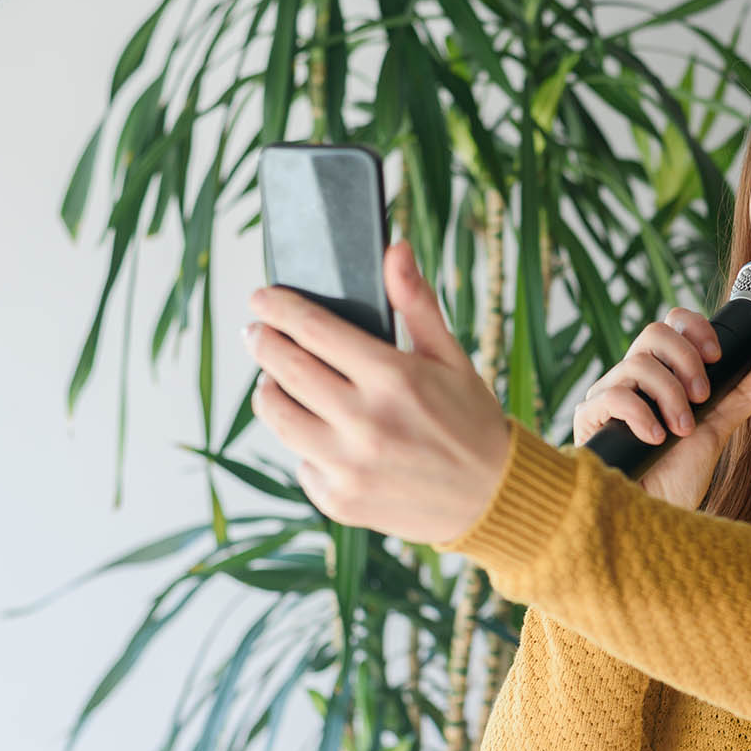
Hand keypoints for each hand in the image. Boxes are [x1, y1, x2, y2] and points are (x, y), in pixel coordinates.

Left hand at [244, 242, 510, 544]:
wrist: (493, 500)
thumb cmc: (471, 422)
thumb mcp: (452, 357)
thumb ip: (416, 303)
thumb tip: (395, 249)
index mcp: (394, 379)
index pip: (314, 330)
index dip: (279, 308)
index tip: (262, 298)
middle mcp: (366, 422)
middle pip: (284, 368)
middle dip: (262, 341)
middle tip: (257, 332)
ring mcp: (349, 466)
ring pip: (278, 415)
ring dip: (269, 389)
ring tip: (277, 379)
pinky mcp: (339, 500)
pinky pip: (300, 461)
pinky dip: (305, 442)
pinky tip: (324, 433)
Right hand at [575, 307, 750, 509]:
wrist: (653, 517)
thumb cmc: (677, 476)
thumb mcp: (718, 430)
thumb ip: (744, 394)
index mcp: (661, 374)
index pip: (671, 326)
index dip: (694, 328)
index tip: (717, 356)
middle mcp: (632, 379)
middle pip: (653, 332)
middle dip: (686, 360)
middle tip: (702, 396)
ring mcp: (608, 395)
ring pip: (637, 363)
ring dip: (670, 396)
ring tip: (681, 430)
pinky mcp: (589, 418)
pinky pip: (613, 395)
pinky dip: (641, 414)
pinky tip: (655, 438)